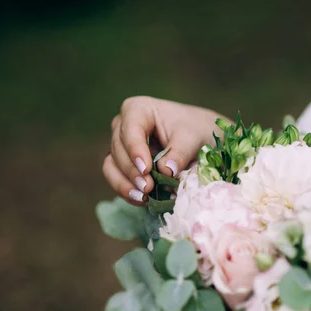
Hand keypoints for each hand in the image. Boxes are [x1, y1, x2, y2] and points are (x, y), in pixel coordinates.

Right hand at [102, 96, 223, 203]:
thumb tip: (166, 170)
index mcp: (138, 109)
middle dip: (132, 171)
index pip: (130, 129)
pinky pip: (116, 177)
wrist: (199, 138)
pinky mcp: (123, 163)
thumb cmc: (195, 130)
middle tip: (148, 188)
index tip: (146, 169)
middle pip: (119, 149)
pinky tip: (141, 200)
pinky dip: (126, 190)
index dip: (135, 150)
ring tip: (143, 197)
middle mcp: (123, 125)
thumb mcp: (193, 138)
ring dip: (124, 184)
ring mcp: (121, 145)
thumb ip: (180, 152)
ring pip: (112, 165)